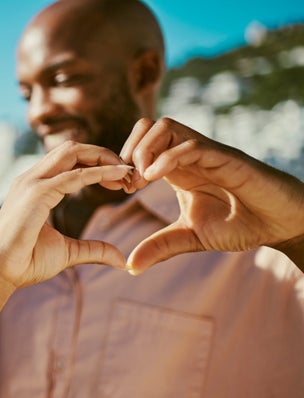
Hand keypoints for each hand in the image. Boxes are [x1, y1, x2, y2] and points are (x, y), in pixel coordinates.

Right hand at [0, 142, 130, 292]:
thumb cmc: (24, 262)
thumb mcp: (67, 253)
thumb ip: (93, 250)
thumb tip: (122, 260)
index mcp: (35, 186)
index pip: (69, 160)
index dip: (97, 164)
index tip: (121, 181)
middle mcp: (31, 178)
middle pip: (72, 148)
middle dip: (103, 154)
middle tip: (129, 173)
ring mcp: (31, 183)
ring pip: (72, 152)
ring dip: (103, 158)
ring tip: (127, 173)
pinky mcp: (36, 194)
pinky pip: (73, 176)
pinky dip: (98, 173)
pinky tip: (118, 177)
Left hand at [120, 117, 303, 273]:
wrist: (281, 226)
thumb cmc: (241, 225)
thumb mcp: (191, 237)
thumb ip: (160, 247)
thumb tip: (129, 266)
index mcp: (178, 169)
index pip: (141, 144)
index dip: (123, 162)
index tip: (119, 189)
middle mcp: (189, 155)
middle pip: (148, 127)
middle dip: (129, 150)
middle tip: (128, 183)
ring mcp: (207, 153)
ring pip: (166, 127)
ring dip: (145, 149)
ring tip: (141, 180)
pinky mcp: (226, 158)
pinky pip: (191, 145)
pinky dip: (167, 157)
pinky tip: (154, 178)